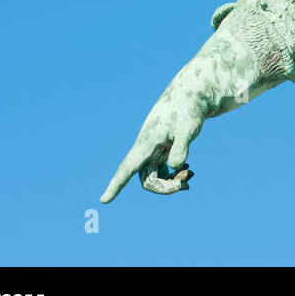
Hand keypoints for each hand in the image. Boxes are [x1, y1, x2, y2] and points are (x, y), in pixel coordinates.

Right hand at [100, 83, 206, 202]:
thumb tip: (175, 166)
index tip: (104, 200)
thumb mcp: (189, 127)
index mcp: (147, 142)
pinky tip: (189, 170)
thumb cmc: (188, 110)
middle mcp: (147, 149)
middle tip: (187, 185)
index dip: (116, 184)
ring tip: (190, 176)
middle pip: (147, 180)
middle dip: (166, 187)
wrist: (190, 95)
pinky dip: (175, 175)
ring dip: (171, 182)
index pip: (128, 167)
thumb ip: (182, 147)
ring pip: (155, 177)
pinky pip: (163, 171)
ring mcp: (154, 150)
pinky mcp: (162, 150)